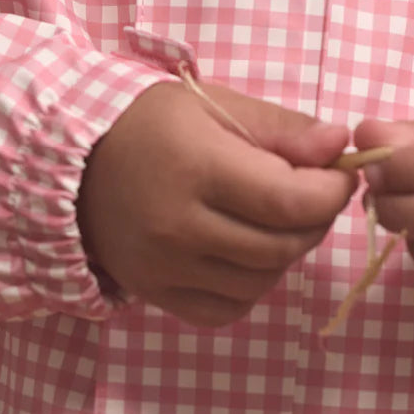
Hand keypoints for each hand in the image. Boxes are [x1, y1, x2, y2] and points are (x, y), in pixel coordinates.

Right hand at [78, 81, 356, 327]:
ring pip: (261, 281)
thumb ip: (281, 128)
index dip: (330, 192)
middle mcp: (178, 226)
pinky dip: (251, 284)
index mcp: (196, 168)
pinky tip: (245, 250)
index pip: (288, 200)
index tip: (340, 174)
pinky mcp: (156, 295)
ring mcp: (164, 268)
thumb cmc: (150, 123)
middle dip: (315, 221)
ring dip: (286, 252)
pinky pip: (227, 308)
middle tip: (315, 193)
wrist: (73, 162)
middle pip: (280, 245)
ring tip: (277, 218)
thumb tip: (339, 145)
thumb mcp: (214, 105)